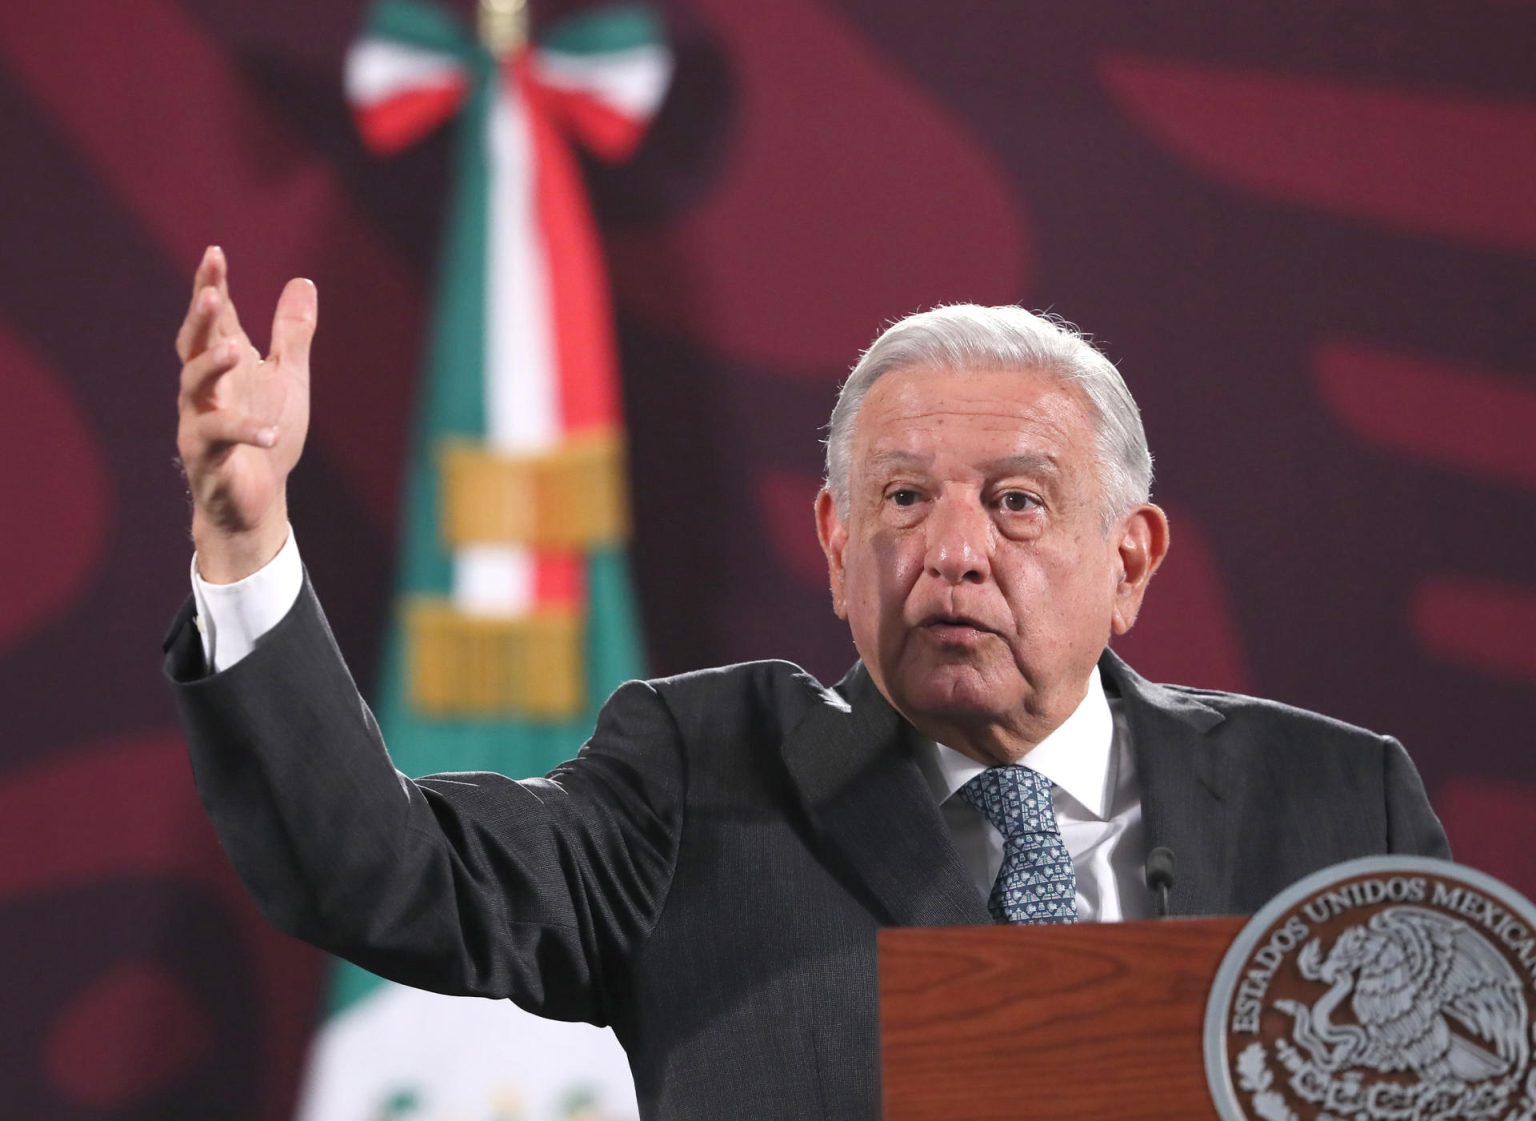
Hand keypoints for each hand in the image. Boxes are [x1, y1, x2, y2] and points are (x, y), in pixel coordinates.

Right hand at [176, 246, 315, 582]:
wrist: (257, 501)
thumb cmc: (267, 435)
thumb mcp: (288, 378)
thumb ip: (292, 334)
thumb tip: (302, 281)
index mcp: (224, 366)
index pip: (213, 319)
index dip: (211, 285)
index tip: (215, 253)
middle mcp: (204, 389)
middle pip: (193, 345)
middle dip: (201, 318)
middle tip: (213, 293)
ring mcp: (199, 421)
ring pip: (194, 386)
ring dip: (212, 365)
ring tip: (234, 348)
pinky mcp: (206, 458)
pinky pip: (220, 439)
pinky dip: (245, 432)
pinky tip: (269, 432)